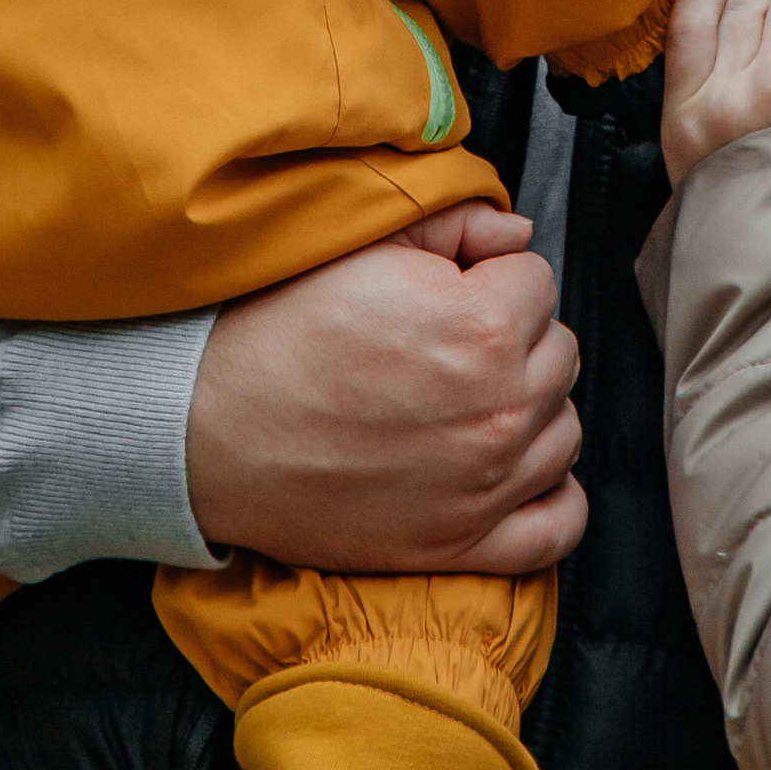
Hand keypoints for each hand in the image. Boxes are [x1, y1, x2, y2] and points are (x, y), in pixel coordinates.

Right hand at [184, 201, 584, 574]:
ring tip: (467, 400)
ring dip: (531, 409)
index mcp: (481, 327)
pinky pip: (558, 525)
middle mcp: (498, 409)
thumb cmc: (278, 333)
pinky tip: (516, 470)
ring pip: (563, 430)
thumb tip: (518, 234)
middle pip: (558, 353)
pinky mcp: (463, 544)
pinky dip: (552, 497)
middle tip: (451, 343)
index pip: (537, 281)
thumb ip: (455, 226)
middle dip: (516, 338)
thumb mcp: (362, 250)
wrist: (207, 429)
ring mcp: (487, 484)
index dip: (491, 278)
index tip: (451, 291)